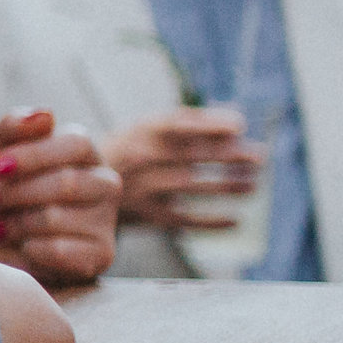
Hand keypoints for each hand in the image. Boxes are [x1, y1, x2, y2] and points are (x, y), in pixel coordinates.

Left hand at [0, 108, 118, 288]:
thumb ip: (12, 129)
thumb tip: (45, 115)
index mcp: (81, 151)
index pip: (76, 143)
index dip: (33, 155)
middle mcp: (103, 182)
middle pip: (68, 182)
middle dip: (17, 194)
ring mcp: (106, 220)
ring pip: (58, 218)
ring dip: (16, 224)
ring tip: (0, 228)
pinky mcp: (101, 255)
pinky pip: (61, 251)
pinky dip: (29, 250)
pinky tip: (20, 247)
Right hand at [110, 108, 260, 232]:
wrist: (82, 184)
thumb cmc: (129, 150)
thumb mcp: (145, 129)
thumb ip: (187, 123)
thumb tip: (235, 121)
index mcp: (141, 131)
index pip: (178, 124)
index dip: (210, 124)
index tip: (240, 126)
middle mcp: (140, 158)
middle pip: (191, 155)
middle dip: (228, 155)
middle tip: (259, 157)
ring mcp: (142, 188)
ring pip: (190, 186)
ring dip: (225, 186)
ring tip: (253, 185)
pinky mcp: (145, 215)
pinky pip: (182, 219)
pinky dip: (210, 221)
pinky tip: (235, 220)